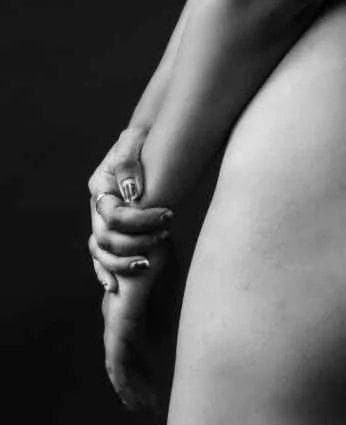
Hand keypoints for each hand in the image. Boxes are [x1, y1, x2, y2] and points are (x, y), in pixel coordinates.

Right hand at [88, 124, 173, 292]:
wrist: (147, 142)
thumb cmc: (142, 139)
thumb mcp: (134, 140)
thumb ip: (129, 162)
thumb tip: (131, 193)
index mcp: (100, 185)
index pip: (114, 215)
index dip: (140, 220)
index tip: (169, 215)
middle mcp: (97, 207)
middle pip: (106, 238)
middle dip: (136, 242)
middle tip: (166, 234)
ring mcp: (100, 221)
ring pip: (101, 253)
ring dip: (123, 262)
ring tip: (148, 262)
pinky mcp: (110, 231)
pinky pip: (99, 258)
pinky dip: (105, 272)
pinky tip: (115, 286)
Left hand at [102, 245, 173, 412]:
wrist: (146, 236)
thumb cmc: (159, 253)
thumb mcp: (167, 285)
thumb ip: (166, 310)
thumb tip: (168, 337)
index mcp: (130, 305)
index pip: (134, 343)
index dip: (142, 365)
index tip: (154, 381)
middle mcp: (118, 316)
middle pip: (126, 358)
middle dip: (137, 382)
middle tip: (149, 403)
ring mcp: (116, 321)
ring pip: (118, 365)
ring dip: (130, 387)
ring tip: (143, 407)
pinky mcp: (118, 325)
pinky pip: (117, 362)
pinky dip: (123, 382)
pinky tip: (130, 396)